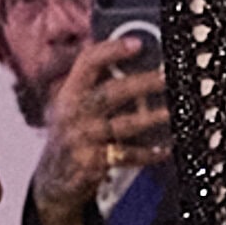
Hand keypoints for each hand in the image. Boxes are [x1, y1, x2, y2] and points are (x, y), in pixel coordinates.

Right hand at [33, 37, 171, 224]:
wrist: (53, 180)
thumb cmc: (72, 135)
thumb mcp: (72, 107)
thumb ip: (95, 85)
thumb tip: (136, 60)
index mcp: (69, 93)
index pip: (87, 62)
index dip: (112, 50)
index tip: (137, 44)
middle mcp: (73, 113)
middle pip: (111, 93)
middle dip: (142, 83)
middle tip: (167, 76)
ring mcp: (82, 139)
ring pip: (123, 125)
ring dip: (151, 118)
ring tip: (172, 112)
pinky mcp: (92, 163)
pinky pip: (126, 156)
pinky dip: (147, 154)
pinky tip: (164, 149)